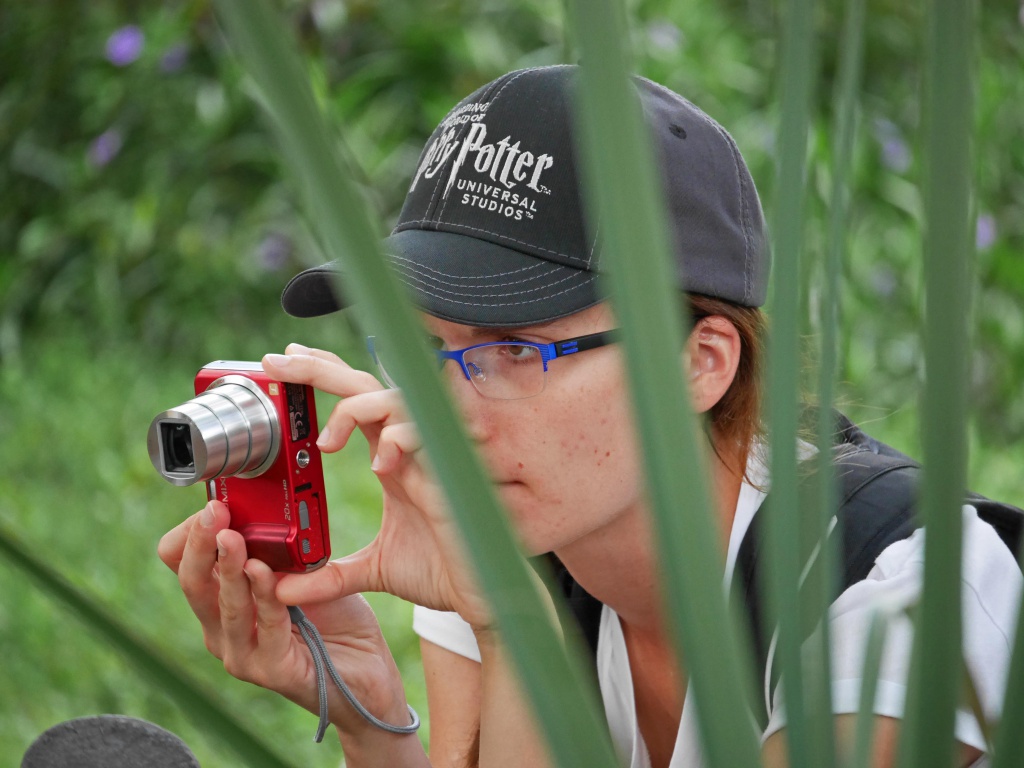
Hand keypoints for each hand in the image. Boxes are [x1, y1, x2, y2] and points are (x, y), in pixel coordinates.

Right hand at [157, 501, 409, 732]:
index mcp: (223, 599)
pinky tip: (265, 574)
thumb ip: (279, 548)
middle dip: (202, 543)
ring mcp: (242, 652)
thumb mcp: (302, 570)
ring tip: (232, 538)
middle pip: (193, 581)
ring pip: (223, 605)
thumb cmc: (333, 617)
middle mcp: (223, 627)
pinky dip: (265, 597)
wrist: (365, 669)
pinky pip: (266, 627)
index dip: (193, 532)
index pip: (183, 562)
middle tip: (214, 512)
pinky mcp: (271, 669)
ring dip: (229, 568)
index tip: (214, 502)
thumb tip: (265, 509)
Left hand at [261, 344, 493, 630]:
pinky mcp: (449, 471)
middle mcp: (408, 449)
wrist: (481, 595)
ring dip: (355, 409)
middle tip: (280, 360)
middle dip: (321, 369)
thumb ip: (328, 576)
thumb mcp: (372, 571)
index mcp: (390, 459)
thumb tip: (283, 590)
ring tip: (327, 444)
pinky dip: (400, 439)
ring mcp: (429, 456)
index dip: (323, 375)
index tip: (283, 362)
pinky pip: (424, 431)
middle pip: (366, 386)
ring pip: (393, 399)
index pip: (355, 400)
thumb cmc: (441, 572)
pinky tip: (383, 465)